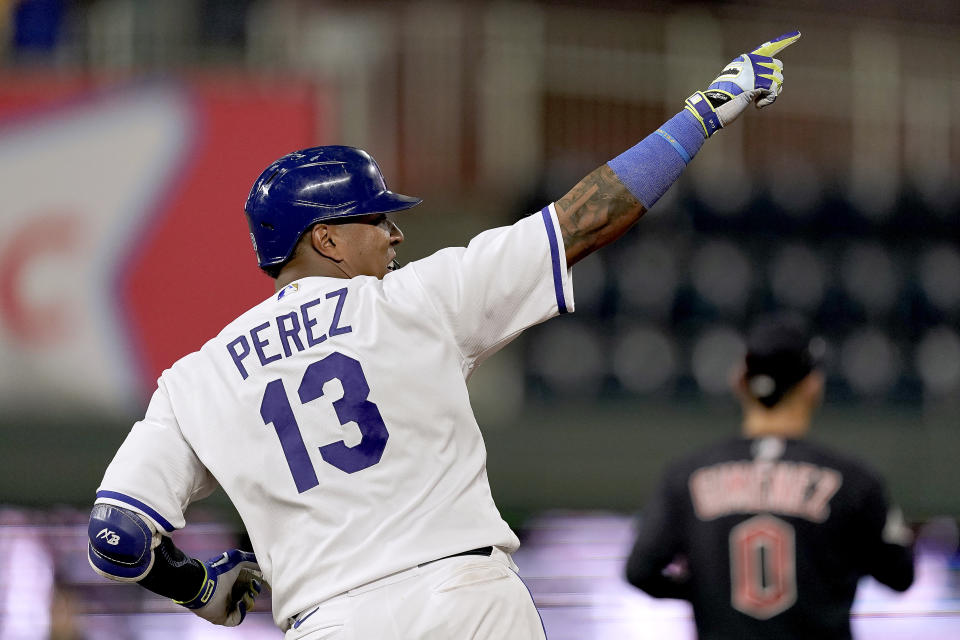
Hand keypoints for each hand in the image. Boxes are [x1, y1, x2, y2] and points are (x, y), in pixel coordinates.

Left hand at [175, 549, 261, 625]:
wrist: (204, 584)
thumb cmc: (219, 571)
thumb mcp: (238, 558)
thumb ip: (252, 560)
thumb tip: (263, 564)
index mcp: (232, 581)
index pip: (248, 585)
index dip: (255, 583)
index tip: (260, 581)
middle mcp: (229, 594)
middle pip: (248, 596)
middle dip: (253, 592)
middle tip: (252, 589)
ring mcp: (225, 606)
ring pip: (244, 607)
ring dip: (248, 601)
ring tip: (245, 595)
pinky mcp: (222, 617)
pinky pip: (237, 618)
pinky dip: (241, 611)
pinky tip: (240, 602)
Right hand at [684, 31, 800, 136]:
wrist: (715, 107)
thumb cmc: (723, 99)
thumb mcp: (735, 83)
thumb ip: (750, 78)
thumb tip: (769, 85)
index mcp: (746, 60)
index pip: (768, 48)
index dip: (783, 41)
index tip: (797, 35)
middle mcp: (753, 62)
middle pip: (778, 66)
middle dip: (775, 81)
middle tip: (763, 93)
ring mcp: (757, 72)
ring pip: (778, 80)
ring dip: (771, 93)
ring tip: (758, 101)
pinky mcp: (760, 84)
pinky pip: (773, 91)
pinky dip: (768, 101)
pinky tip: (758, 106)